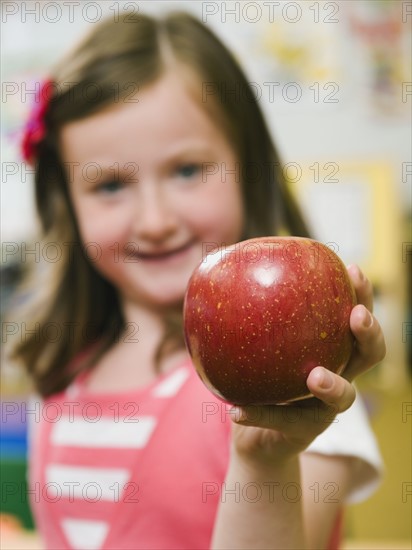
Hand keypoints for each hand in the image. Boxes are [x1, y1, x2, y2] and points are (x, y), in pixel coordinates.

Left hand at [229, 264, 385, 466]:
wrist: (254, 434)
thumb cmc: (257, 378)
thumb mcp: (255, 344)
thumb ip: (248, 313)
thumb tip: (218, 261)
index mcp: (330, 349)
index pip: (355, 318)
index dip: (361, 294)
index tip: (350, 269)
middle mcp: (338, 375)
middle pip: (368, 355)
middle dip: (368, 333)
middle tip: (356, 316)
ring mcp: (325, 408)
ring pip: (344, 397)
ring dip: (332, 384)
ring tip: (315, 376)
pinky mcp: (304, 434)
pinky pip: (283, 424)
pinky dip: (259, 415)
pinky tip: (236, 411)